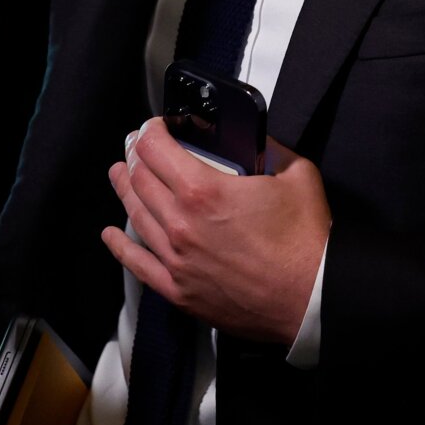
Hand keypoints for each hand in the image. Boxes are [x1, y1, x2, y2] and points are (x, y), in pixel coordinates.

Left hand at [102, 120, 330, 343]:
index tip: (154, 127)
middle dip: (134, 156)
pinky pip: (138, 265)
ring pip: (135, 216)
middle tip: (136, 147)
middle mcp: (180, 223)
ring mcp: (176, 260)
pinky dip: (120, 247)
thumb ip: (268, 149)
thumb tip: (254, 140)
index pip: (155, 149)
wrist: (313, 298)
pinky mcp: (179, 291)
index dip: (149, 131)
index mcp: (204, 191)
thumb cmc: (306, 240)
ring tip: (120, 175)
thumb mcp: (296, 174)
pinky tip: (111, 235)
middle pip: (139, 179)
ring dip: (124, 189)